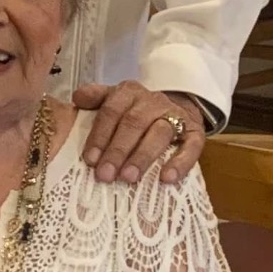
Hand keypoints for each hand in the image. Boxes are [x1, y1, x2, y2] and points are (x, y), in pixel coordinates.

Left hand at [73, 81, 204, 184]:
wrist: (176, 110)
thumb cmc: (136, 113)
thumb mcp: (114, 101)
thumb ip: (95, 98)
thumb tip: (77, 98)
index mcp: (129, 92)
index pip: (111, 111)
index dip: (100, 135)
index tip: (90, 160)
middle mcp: (153, 101)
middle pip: (134, 123)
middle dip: (118, 150)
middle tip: (105, 175)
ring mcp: (176, 115)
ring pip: (160, 133)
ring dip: (143, 156)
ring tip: (129, 178)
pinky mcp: (195, 133)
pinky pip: (190, 146)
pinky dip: (179, 163)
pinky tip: (166, 179)